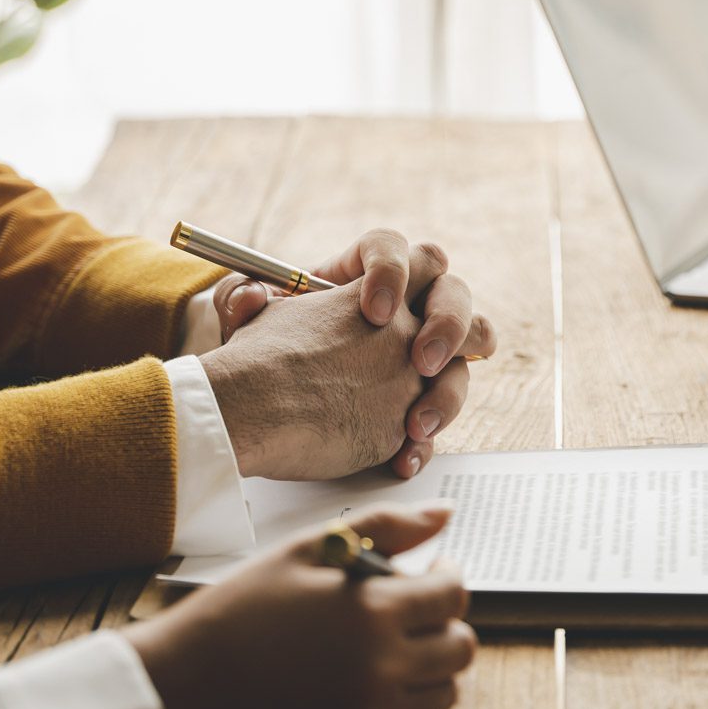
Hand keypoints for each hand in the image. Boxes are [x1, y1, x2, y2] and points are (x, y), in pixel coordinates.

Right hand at [126, 502, 474, 708]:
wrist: (181, 691)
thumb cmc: (239, 611)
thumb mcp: (306, 551)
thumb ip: (385, 528)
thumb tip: (446, 513)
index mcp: (374, 612)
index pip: (454, 594)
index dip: (447, 576)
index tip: (429, 572)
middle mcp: (384, 670)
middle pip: (460, 648)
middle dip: (442, 623)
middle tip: (408, 613)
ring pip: (442, 693)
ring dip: (426, 667)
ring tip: (382, 649)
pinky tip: (359, 687)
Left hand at [210, 229, 495, 478]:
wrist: (257, 409)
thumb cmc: (256, 354)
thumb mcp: (242, 323)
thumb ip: (241, 298)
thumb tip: (249, 296)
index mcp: (363, 278)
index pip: (397, 249)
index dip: (393, 273)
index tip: (373, 312)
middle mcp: (403, 311)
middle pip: (453, 294)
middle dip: (448, 325)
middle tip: (420, 363)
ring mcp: (416, 357)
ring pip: (465, 357)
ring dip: (450, 389)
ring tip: (416, 424)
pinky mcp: (413, 404)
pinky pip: (439, 416)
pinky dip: (425, 442)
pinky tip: (401, 458)